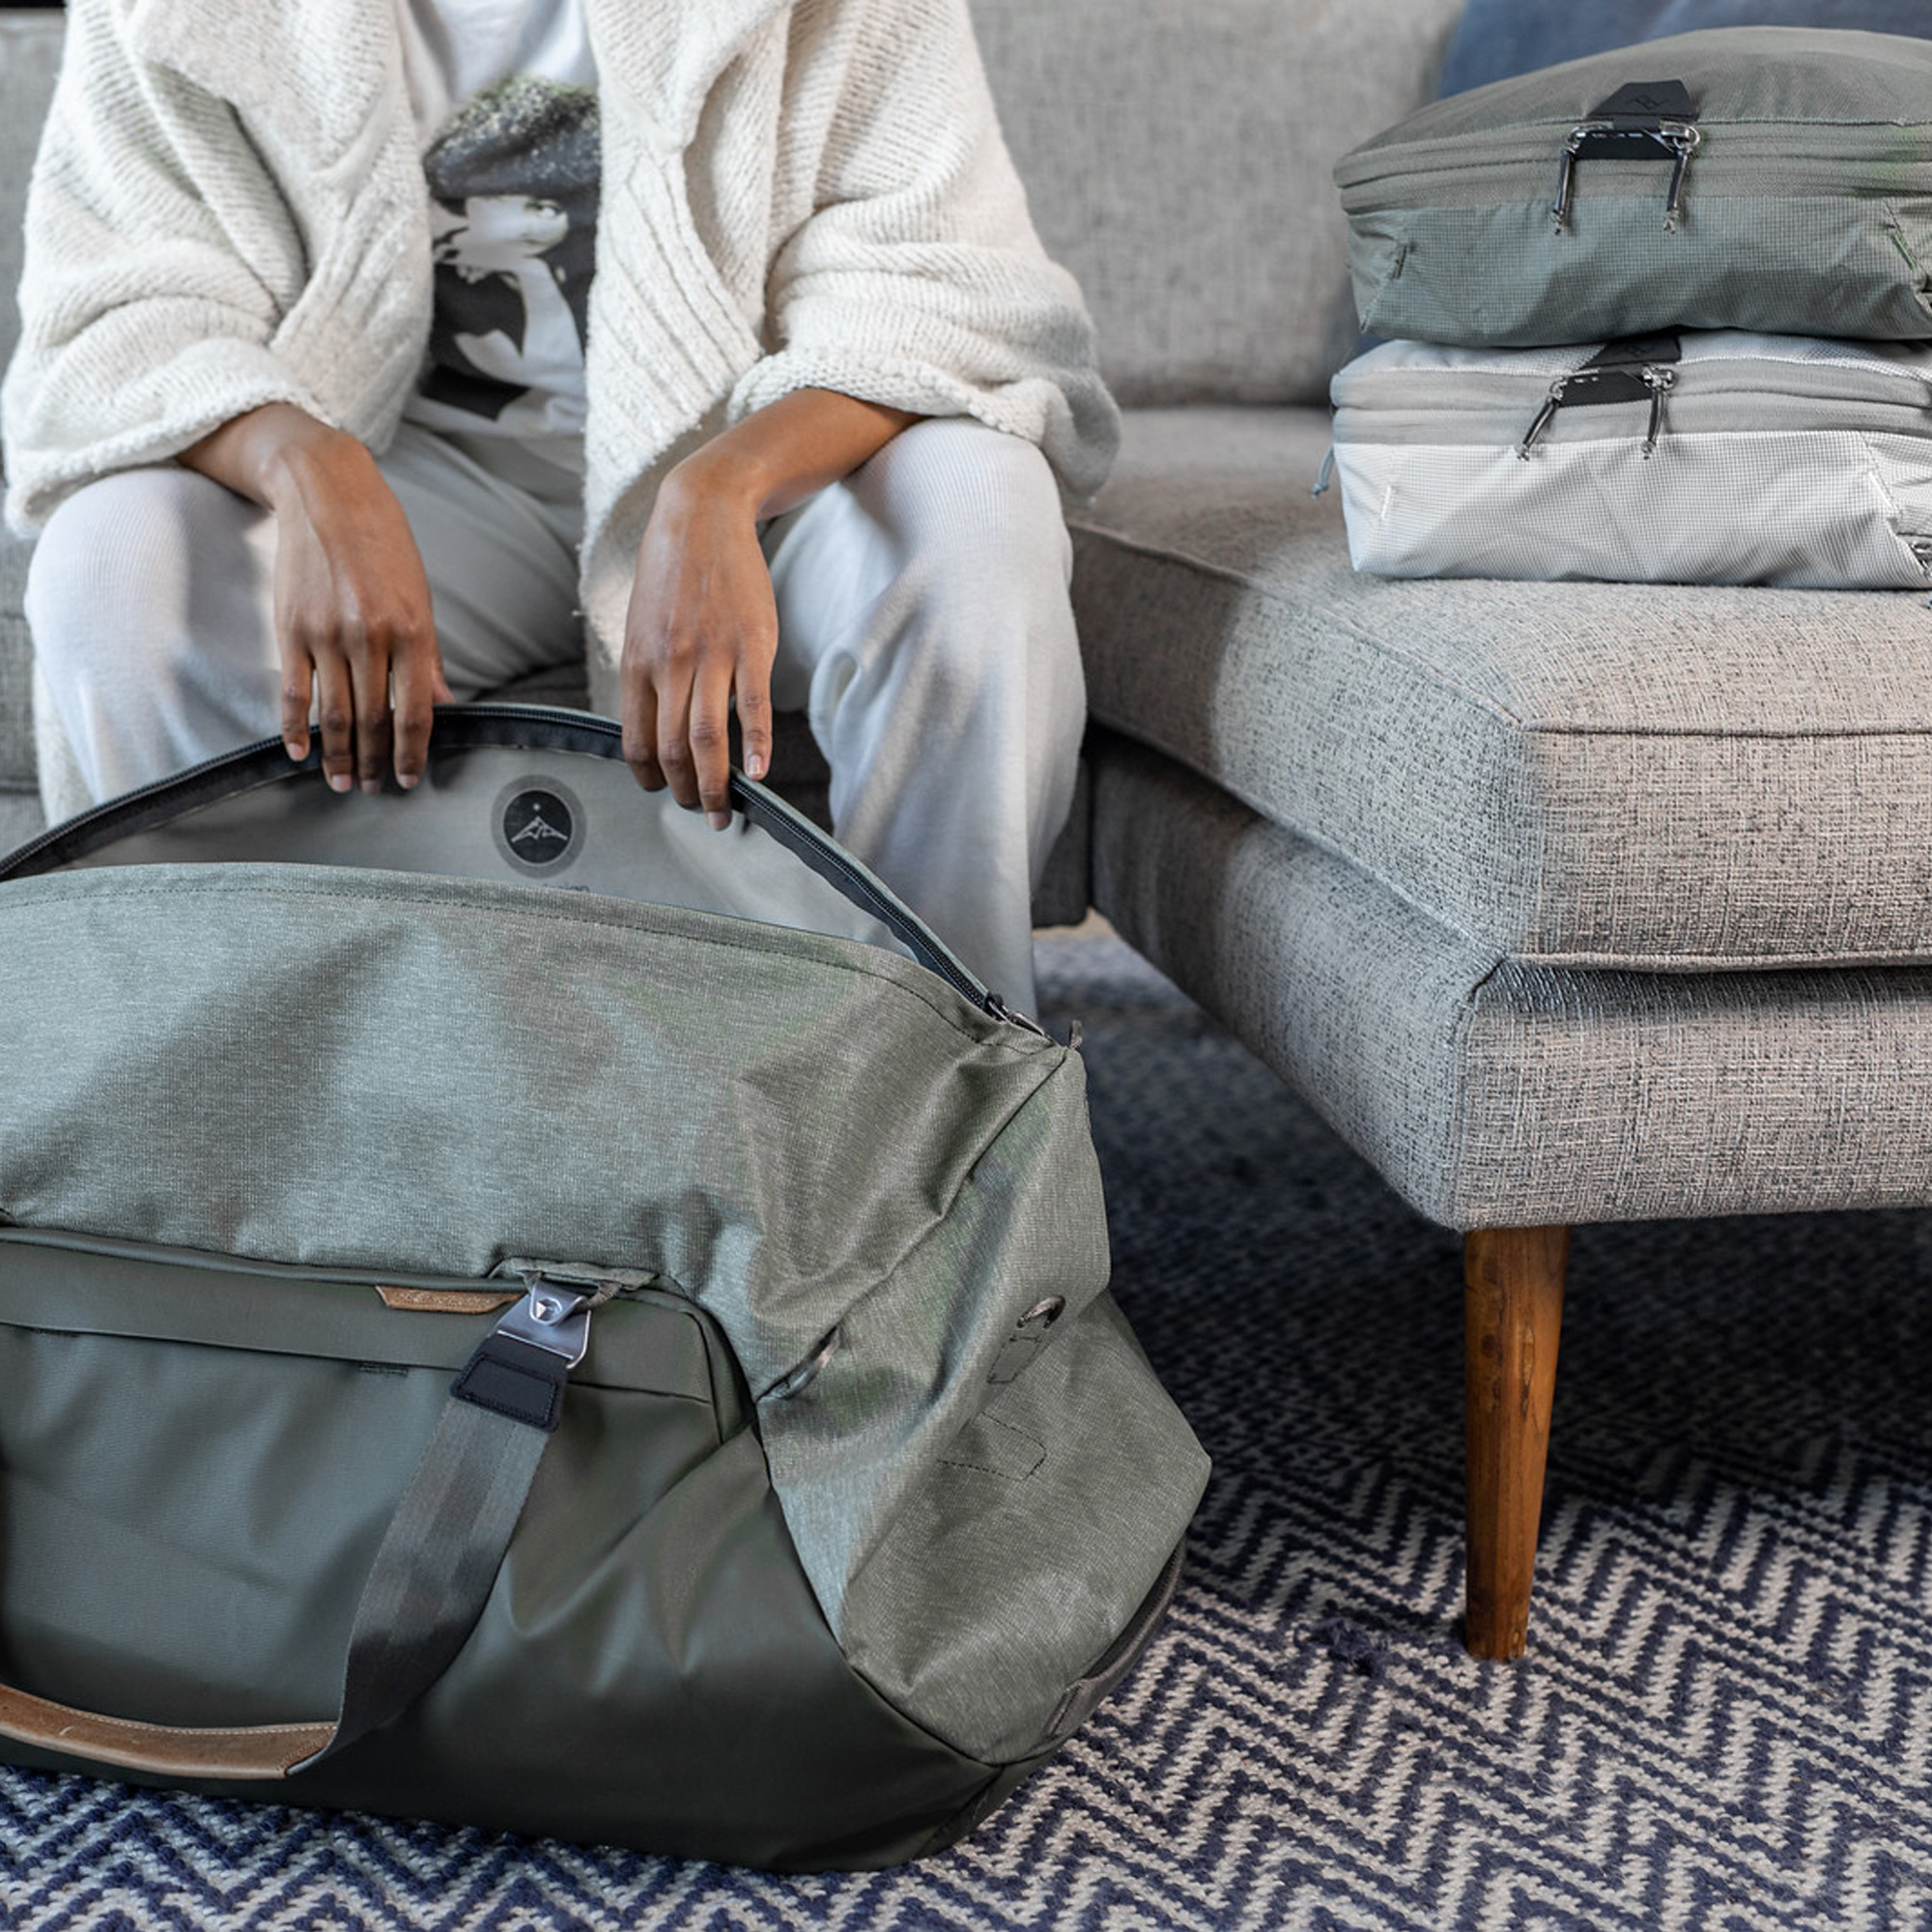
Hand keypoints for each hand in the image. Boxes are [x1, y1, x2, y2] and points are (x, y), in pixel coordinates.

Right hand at [179, 405, 451, 791]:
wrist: (326, 493)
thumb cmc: (382, 544)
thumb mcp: (420, 596)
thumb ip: (428, 657)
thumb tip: (443, 704)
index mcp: (411, 631)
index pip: (414, 712)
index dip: (412, 752)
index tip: (409, 778)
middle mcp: (370, 637)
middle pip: (374, 721)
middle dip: (376, 762)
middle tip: (375, 789)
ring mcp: (327, 635)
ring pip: (334, 715)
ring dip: (340, 756)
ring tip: (343, 782)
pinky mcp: (290, 628)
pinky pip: (293, 692)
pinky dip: (295, 728)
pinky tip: (300, 753)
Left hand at [620, 457, 777, 827]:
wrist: (701, 516)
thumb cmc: (671, 576)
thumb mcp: (642, 625)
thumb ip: (647, 676)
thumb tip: (653, 726)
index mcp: (638, 664)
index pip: (636, 742)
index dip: (650, 779)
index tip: (665, 793)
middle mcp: (670, 664)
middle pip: (674, 750)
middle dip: (687, 794)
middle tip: (702, 814)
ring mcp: (712, 655)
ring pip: (709, 738)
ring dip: (718, 785)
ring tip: (726, 810)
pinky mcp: (752, 645)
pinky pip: (753, 706)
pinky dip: (757, 746)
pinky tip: (759, 773)